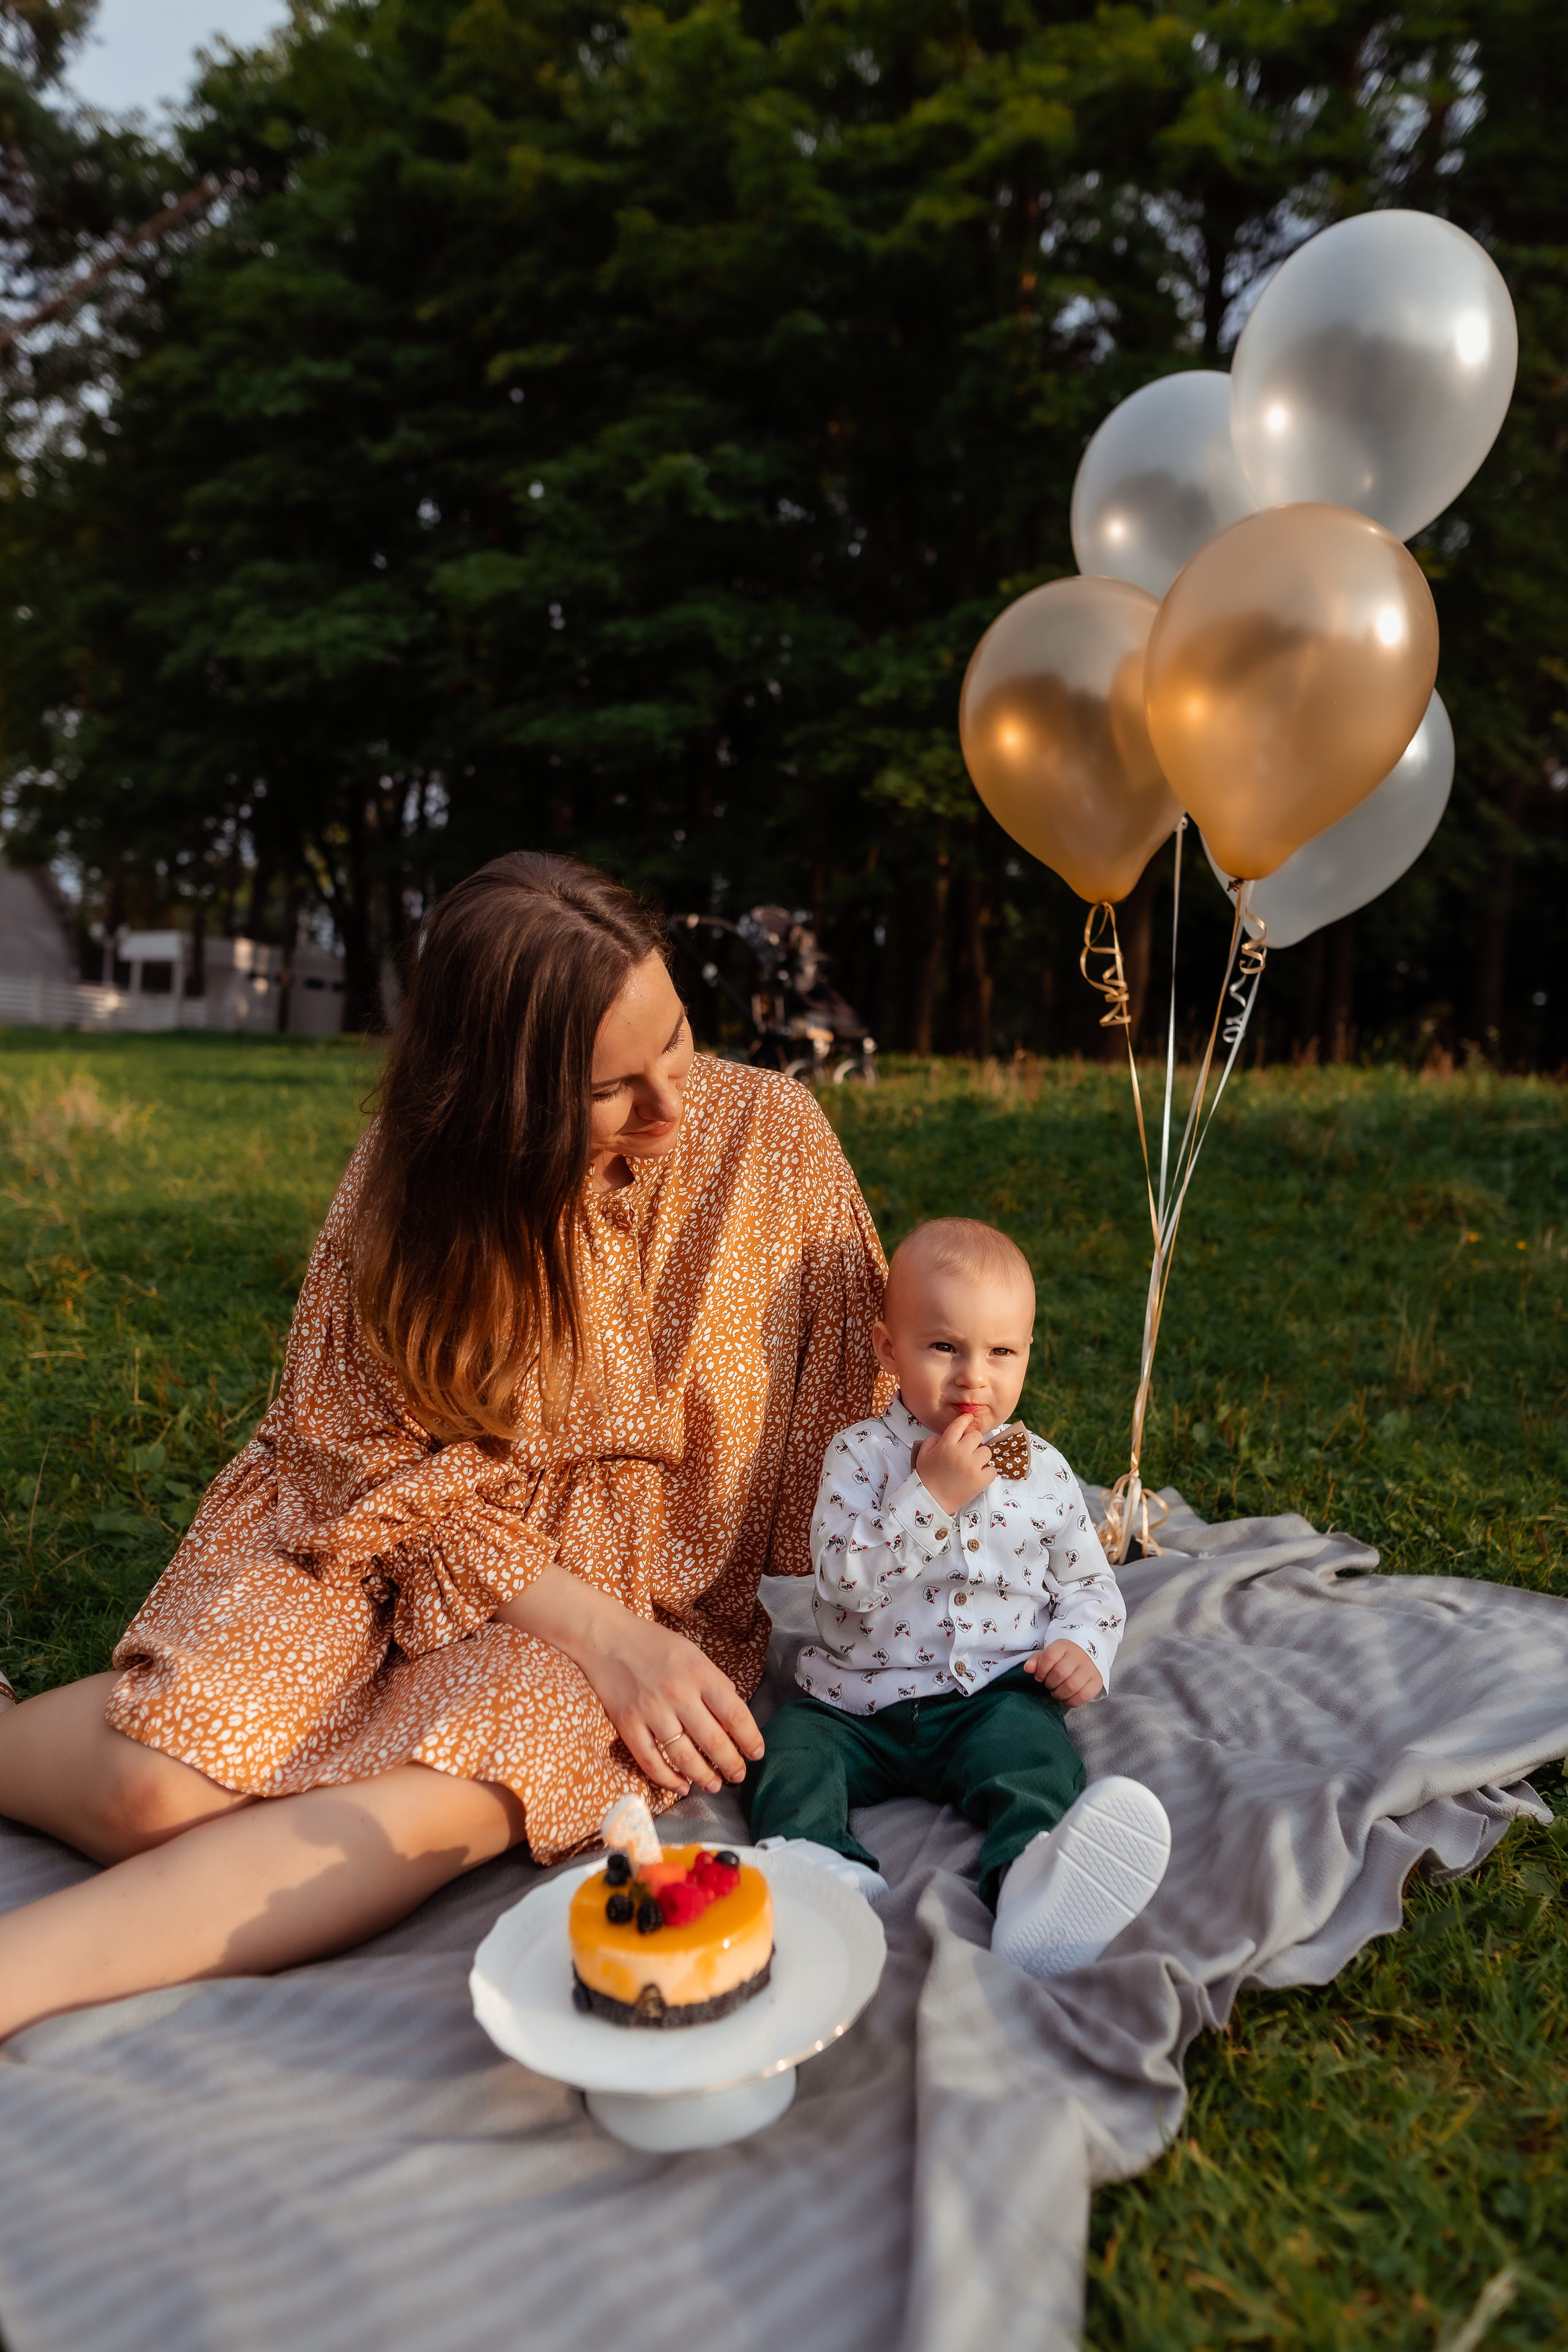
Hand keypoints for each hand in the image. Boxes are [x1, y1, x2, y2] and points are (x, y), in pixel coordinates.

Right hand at [578, 1611, 763, 1795]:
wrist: (606, 1637)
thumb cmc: (654, 1645)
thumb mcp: (693, 1654)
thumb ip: (715, 1683)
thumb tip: (734, 1718)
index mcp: (699, 1674)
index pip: (735, 1714)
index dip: (750, 1739)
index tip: (757, 1753)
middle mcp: (677, 1694)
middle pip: (713, 1741)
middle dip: (731, 1765)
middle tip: (738, 1776)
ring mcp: (651, 1711)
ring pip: (684, 1757)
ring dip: (704, 1777)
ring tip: (715, 1785)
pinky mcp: (627, 1725)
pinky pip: (651, 1762)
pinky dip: (668, 1780)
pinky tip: (682, 1786)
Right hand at [916, 1413, 996, 1513]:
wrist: (931, 1500)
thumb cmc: (926, 1478)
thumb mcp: (922, 1454)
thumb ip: (932, 1440)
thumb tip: (944, 1436)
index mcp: (946, 1445)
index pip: (959, 1425)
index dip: (965, 1419)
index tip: (969, 1418)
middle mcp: (960, 1453)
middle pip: (976, 1436)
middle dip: (973, 1442)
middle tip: (968, 1451)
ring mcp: (972, 1466)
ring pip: (986, 1451)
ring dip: (981, 1457)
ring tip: (973, 1465)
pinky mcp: (981, 1479)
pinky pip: (992, 1469)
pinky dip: (987, 1472)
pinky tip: (978, 1476)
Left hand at [1024, 1639, 1102, 1707]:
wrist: (1085, 1658)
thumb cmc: (1062, 1659)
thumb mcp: (1049, 1656)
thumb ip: (1037, 1661)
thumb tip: (1028, 1668)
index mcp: (1064, 1646)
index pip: (1049, 1656)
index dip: (1041, 1670)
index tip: (1039, 1676)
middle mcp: (1079, 1656)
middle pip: (1059, 1673)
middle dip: (1050, 1683)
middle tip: (1049, 1685)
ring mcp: (1089, 1669)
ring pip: (1071, 1686)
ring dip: (1059, 1694)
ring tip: (1056, 1693)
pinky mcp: (1096, 1681)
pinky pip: (1083, 1696)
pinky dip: (1070, 1702)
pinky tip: (1065, 1699)